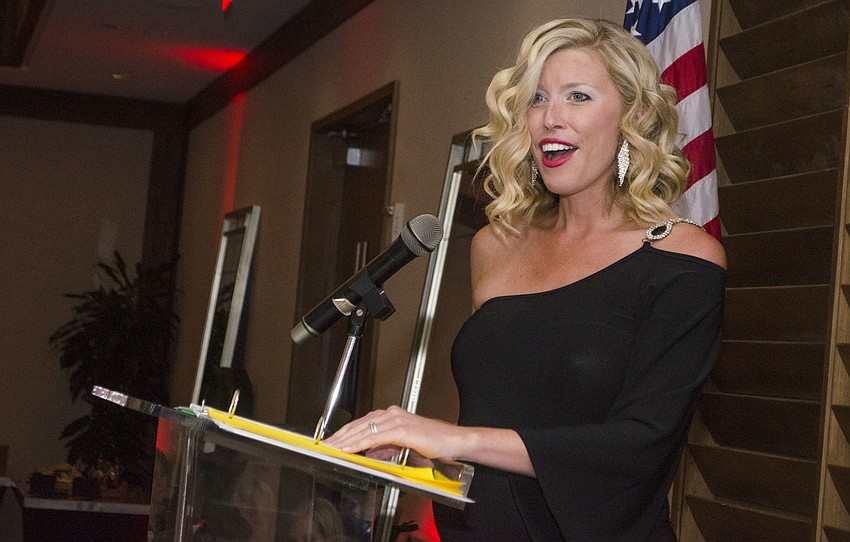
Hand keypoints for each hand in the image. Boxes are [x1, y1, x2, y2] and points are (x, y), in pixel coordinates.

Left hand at [322, 405, 461, 460]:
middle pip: (358, 425)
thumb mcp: (403, 446)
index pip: (361, 424)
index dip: (344, 433)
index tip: (331, 442)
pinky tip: (349, 449)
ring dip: (345, 440)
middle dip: (339, 436)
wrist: (453, 442)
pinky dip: (359, 443)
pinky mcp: (401, 429)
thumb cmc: (433, 444)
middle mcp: (391, 414)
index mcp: (391, 416)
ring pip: (363, 430)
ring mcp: (396, 420)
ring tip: (331, 449)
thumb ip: (385, 447)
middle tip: (323, 446)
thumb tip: (369, 453)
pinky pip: (374, 437)